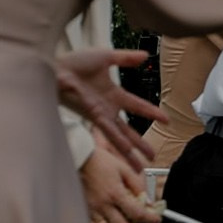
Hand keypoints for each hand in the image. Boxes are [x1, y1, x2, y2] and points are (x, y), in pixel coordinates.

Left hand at [54, 47, 160, 166]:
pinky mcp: (93, 117)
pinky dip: (120, 143)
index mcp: (112, 94)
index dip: (152, 112)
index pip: (137, 106)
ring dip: (131, 153)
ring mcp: (100, 115)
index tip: (166, 120)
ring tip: (141, 167)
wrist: (56, 67)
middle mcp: (107, 109)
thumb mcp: (106, 57)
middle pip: (128, 131)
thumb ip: (126, 58)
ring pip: (120, 138)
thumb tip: (145, 55)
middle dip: (140, 144)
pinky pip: (110, 132)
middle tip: (152, 157)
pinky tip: (129, 154)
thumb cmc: (74, 63)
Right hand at [80, 144, 158, 222]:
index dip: (150, 219)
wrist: (80, 159)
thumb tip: (148, 201)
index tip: (155, 219)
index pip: (137, 213)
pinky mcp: (86, 210)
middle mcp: (103, 205)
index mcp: (115, 194)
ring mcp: (93, 209)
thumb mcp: (125, 169)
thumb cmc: (100, 161)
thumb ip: (138, 187)